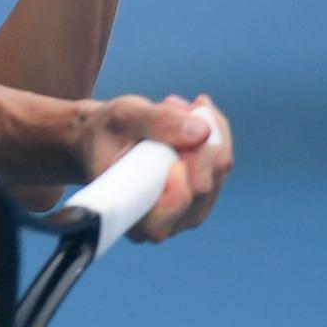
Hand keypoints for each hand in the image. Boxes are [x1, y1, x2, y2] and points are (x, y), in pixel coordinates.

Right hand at [79, 92, 233, 242]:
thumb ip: (157, 123)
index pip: (175, 207)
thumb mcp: (123, 117)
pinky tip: (191, 113)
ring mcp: (186, 212)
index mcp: (135, 217)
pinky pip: (221, 162)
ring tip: (172, 105)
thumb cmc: (106, 132)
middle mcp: (164, 223)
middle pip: (203, 185)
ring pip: (218, 170)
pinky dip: (212, 132)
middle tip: (169, 103)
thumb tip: (202, 132)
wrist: (104, 139)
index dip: (183, 179)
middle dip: (192, 137)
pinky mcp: (202, 195)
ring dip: (204, 129)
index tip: (173, 147)